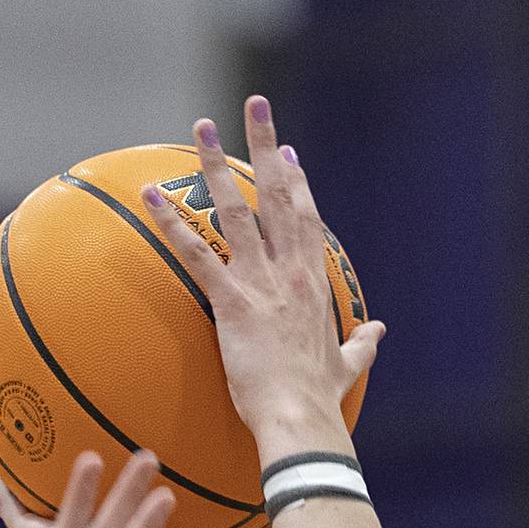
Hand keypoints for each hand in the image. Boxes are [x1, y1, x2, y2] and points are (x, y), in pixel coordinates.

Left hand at [142, 96, 384, 451]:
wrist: (303, 421)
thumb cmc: (320, 400)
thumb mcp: (347, 367)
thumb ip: (362, 345)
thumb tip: (379, 332)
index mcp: (314, 285)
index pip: (306, 220)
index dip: (297, 183)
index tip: (288, 153)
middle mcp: (290, 273)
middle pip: (277, 196)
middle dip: (265, 146)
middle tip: (254, 106)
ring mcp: (262, 285)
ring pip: (237, 211)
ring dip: (216, 165)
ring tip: (201, 128)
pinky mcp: (232, 304)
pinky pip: (196, 256)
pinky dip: (171, 224)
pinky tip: (149, 198)